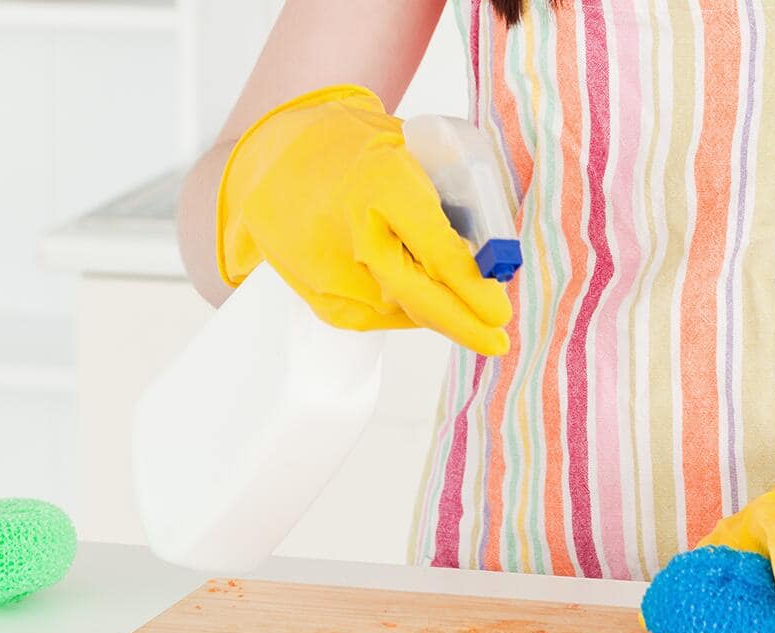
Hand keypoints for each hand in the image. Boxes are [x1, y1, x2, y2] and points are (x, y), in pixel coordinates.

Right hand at [217, 85, 511, 355]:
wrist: (274, 159)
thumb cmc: (357, 150)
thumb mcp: (408, 153)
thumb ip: (446, 200)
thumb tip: (490, 258)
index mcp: (381, 183)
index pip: (436, 251)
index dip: (472, 289)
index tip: (500, 313)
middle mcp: (353, 232)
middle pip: (418, 296)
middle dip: (462, 324)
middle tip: (497, 341)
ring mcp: (331, 272)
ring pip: (403, 311)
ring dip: (435, 310)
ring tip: (448, 291)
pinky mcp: (322, 298)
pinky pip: (379, 316)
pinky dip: (403, 308)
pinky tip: (405, 284)